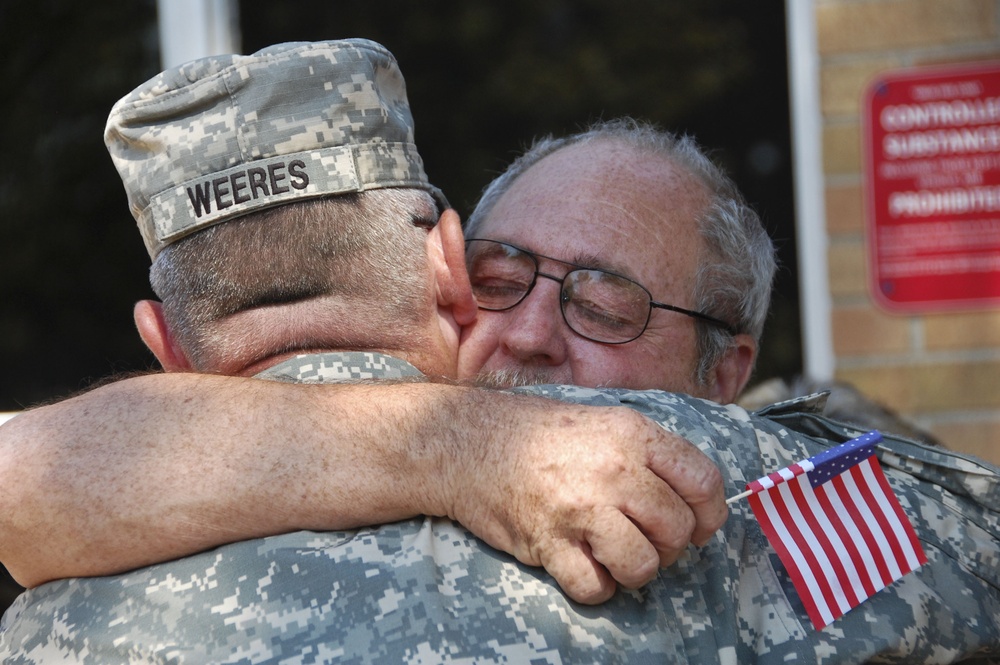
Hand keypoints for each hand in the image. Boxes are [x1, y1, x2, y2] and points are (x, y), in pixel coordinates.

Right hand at [442, 392, 726, 603]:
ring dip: (635, 570)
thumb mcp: (605, 421)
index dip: (709, 514)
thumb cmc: (538, 433)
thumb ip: (650, 454)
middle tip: (644, 539)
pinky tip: (583, 563)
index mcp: (633, 434)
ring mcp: (581, 507)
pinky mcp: (549, 541)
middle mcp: (614, 469)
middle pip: (676, 529)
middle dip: (668, 547)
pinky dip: (595, 586)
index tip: (696, 526)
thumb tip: (694, 499)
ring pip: (643, 565)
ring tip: (615, 554)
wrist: (468, 442)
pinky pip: (595, 587)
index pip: (703, 482)